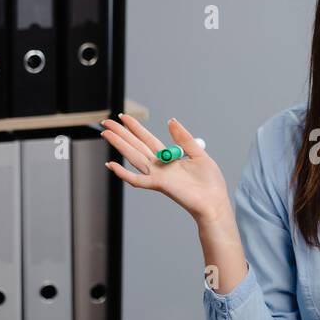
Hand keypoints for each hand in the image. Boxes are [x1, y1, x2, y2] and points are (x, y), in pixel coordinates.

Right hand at [101, 113, 233, 224]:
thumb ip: (184, 138)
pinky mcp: (159, 185)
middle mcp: (160, 166)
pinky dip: (123, 173)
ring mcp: (157, 175)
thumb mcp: (199, 154)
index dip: (136, 128)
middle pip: (136, 146)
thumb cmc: (209, 183)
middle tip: (107, 122)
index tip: (124, 117)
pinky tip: (111, 165)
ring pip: (133, 157)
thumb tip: (171, 120)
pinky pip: (137, 180)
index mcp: (169, 158)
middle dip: (121, 133)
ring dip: (119, 145)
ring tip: (105, 133)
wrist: (214, 202)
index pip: (147, 139)